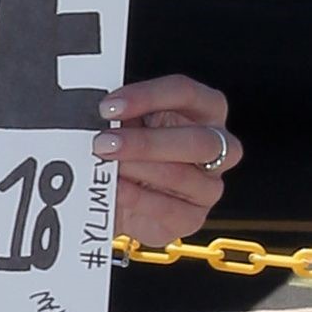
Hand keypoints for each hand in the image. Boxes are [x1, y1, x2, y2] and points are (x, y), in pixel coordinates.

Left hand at [94, 73, 239, 249]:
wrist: (119, 200)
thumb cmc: (131, 152)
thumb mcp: (125, 124)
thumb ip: (120, 114)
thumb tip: (93, 111)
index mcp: (205, 110)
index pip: (185, 93)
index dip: (147, 97)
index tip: (109, 107)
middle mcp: (217, 146)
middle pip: (197, 140)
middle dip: (145, 142)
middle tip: (104, 143)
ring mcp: (209, 185)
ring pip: (181, 176)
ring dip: (137, 169)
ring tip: (104, 166)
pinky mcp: (193, 218)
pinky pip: (169, 209)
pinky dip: (137, 198)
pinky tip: (116, 189)